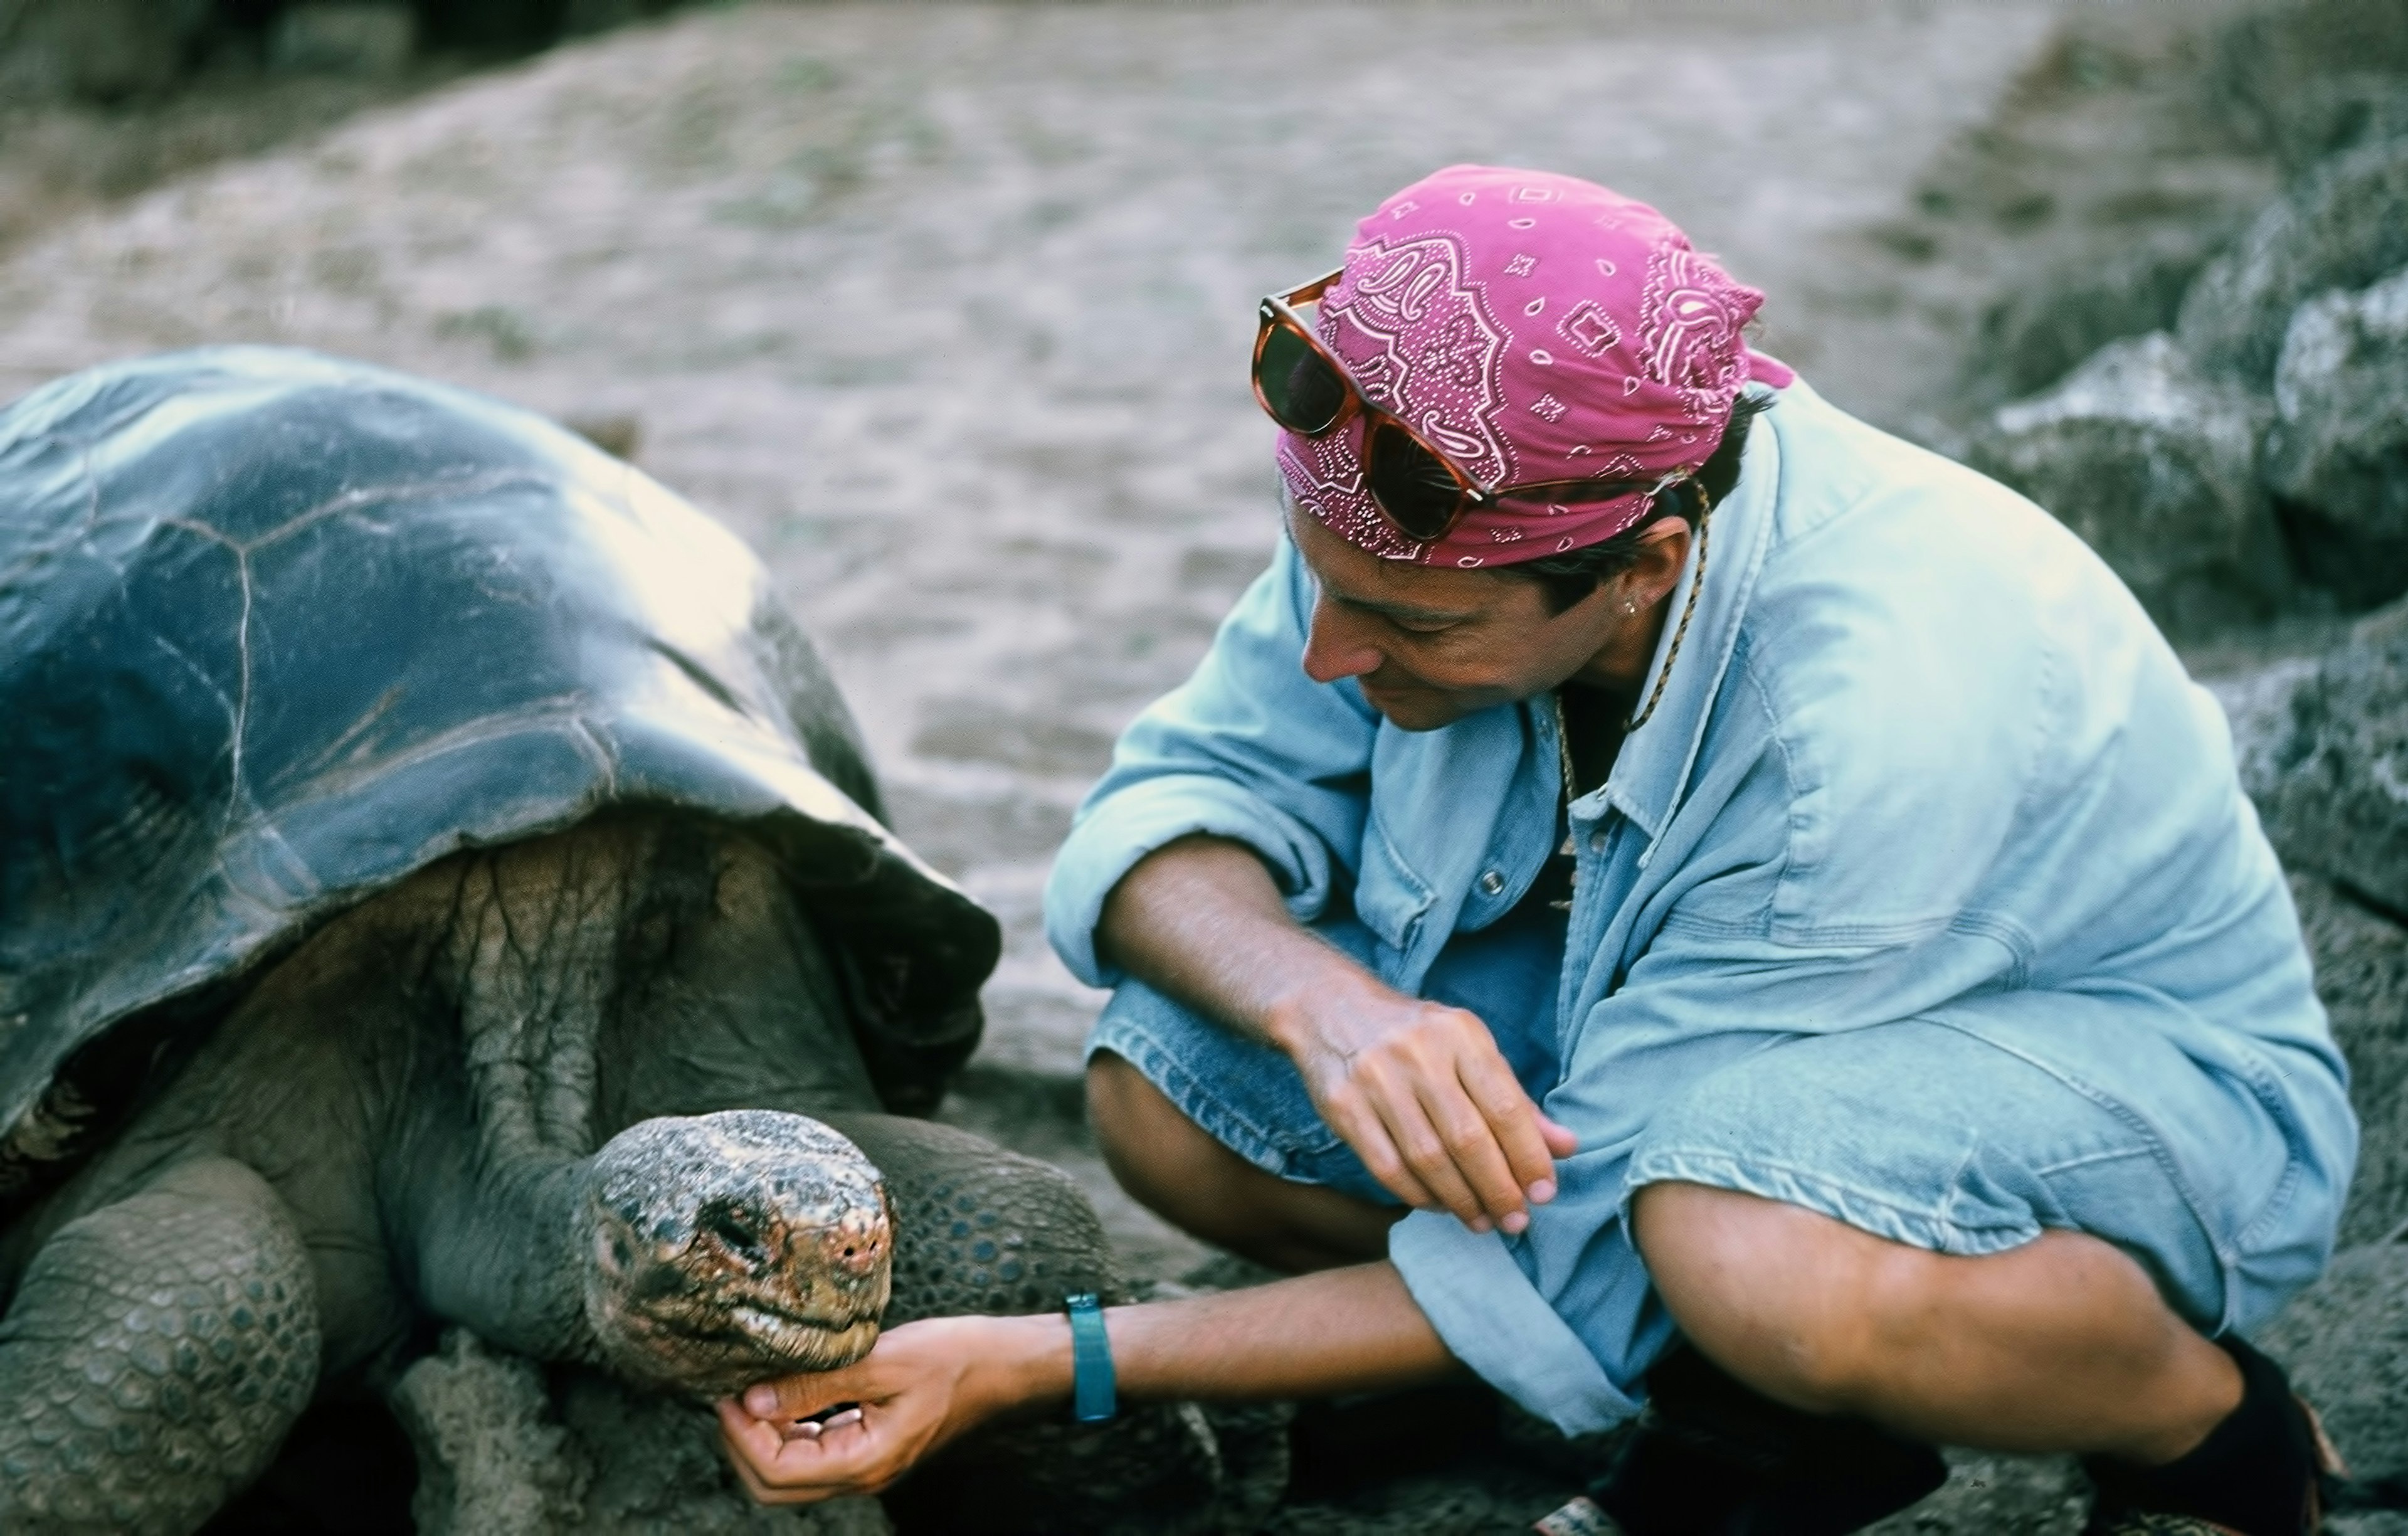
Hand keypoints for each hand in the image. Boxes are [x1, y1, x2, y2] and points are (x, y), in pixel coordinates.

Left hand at [718, 1313, 1063, 1503]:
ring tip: (753, 1387)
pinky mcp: (871, 1444)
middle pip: (775, 1485)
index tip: (728, 1391)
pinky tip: (786, 1392)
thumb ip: (817, 1383)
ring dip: (762, 1436)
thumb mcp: (884, 1361)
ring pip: (791, 1471)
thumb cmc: (957, 1359)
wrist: (1006, 1365)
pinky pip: (814, 1451)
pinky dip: (789, 1427)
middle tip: (732, 1393)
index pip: (777, 1471)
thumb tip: (753, 1400)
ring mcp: (866, 1463)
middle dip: (742, 1443)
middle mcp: (862, 1474)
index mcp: (865, 1461)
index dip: (741, 1434)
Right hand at [1270, 980, 1578, 1234]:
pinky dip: (1418, 1195)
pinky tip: (1440, 1205)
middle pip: (1467, 1139)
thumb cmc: (1416, 1036)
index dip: (1529, 1157)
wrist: (1330, 1007)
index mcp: (1460, 1035)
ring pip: (1427, 1159)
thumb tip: (1565, 1148)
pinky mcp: (1343, 1107)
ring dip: (1462, 1200)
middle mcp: (1418, 1054)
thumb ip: (1515, 1099)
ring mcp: (1376, 1080)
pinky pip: (1387, 1167)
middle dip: (1499, 1188)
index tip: (1545, 1192)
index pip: (1505, 1107)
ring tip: (1483, 1220)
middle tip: (1516, 1219)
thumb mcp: (1469, 1049)